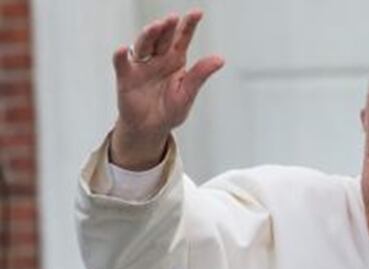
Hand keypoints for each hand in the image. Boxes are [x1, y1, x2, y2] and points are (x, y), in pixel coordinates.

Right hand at [110, 10, 223, 169]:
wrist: (151, 128)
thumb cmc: (170, 109)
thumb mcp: (188, 93)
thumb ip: (200, 75)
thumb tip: (220, 59)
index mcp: (175, 60)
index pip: (182, 38)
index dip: (189, 25)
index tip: (197, 13)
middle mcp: (158, 58)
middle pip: (162, 38)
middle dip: (167, 27)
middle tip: (172, 18)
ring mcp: (141, 66)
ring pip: (143, 46)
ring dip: (148, 36)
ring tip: (155, 27)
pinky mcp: (126, 77)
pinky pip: (122, 64)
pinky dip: (121, 56)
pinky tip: (123, 49)